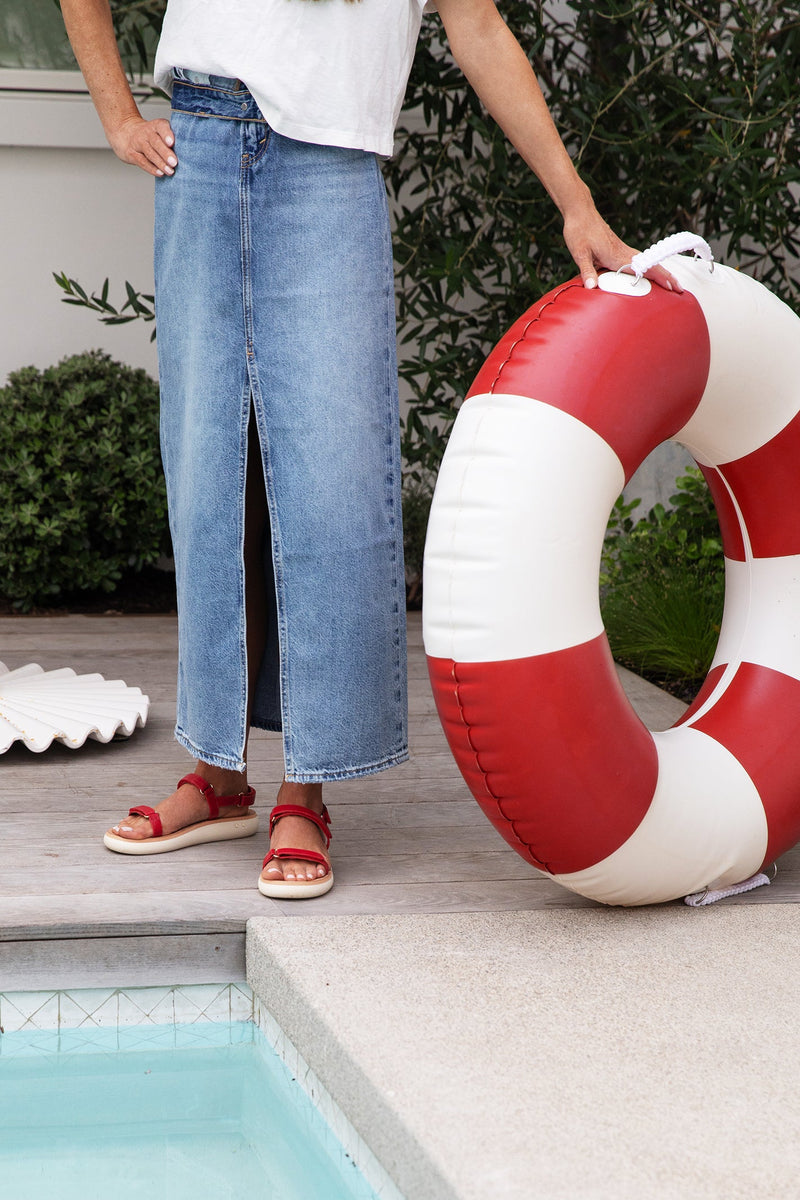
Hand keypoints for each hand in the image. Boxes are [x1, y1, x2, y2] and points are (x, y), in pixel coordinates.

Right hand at [107, 115, 177, 176]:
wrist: (124, 132)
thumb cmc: (148, 135)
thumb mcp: (158, 131)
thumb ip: (170, 140)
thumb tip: (186, 154)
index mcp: (155, 125)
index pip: (161, 126)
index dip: (166, 134)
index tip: (172, 142)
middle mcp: (146, 133)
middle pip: (155, 142)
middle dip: (165, 153)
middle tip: (174, 162)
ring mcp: (137, 143)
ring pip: (150, 153)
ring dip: (161, 163)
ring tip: (170, 171)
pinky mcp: (132, 154)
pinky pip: (143, 162)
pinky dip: (152, 168)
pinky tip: (160, 173)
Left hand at [563, 205, 680, 293]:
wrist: (580, 212)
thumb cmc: (579, 230)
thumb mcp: (579, 253)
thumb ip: (587, 271)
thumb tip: (591, 287)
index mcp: (618, 255)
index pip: (644, 269)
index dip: (660, 278)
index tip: (672, 286)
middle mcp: (624, 252)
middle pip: (651, 265)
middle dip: (666, 277)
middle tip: (679, 289)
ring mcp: (622, 249)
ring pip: (646, 262)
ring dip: (659, 272)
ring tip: (670, 283)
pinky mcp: (619, 248)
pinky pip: (638, 260)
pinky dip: (648, 267)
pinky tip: (649, 273)